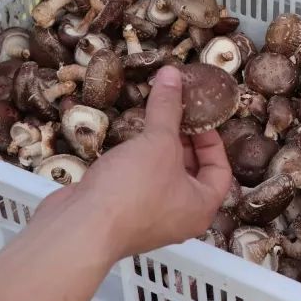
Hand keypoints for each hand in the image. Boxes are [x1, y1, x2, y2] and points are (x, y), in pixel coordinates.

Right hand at [36, 66, 231, 260]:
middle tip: (173, 113)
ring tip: (150, 122)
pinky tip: (126, 142)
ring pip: (161, 177)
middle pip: (191, 173)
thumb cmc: (133, 189)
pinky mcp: (119, 214)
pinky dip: (135, 162)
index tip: (198, 117)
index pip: (220, 171)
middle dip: (182, 141)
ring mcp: (147, 218)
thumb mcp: (157, 142)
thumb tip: (173, 72)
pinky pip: (136, 183)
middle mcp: (179, 217)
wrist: (79, 228)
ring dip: (156, 150)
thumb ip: (167, 108)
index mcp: (201, 207)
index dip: (212, 140)